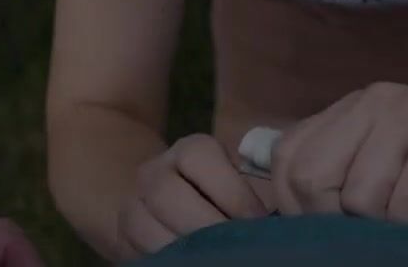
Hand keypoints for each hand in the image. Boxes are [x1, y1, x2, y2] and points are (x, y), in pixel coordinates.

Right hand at [117, 133, 270, 256]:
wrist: (168, 209)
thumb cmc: (223, 200)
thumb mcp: (238, 186)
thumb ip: (253, 193)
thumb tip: (283, 216)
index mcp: (191, 151)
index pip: (200, 158)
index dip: (232, 194)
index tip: (257, 223)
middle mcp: (156, 171)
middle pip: (167, 192)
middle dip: (204, 225)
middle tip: (236, 248)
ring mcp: (134, 204)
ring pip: (144, 226)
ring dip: (182, 248)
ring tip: (216, 259)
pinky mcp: (124, 236)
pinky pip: (139, 250)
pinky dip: (167, 259)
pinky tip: (193, 262)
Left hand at [265, 83, 407, 229]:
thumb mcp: (399, 166)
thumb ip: (351, 176)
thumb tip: (293, 220)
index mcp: (358, 106)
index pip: (286, 158)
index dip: (296, 208)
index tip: (334, 232)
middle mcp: (375, 101)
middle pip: (309, 181)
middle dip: (339, 224)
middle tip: (390, 226)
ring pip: (358, 201)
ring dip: (396, 226)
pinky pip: (406, 209)